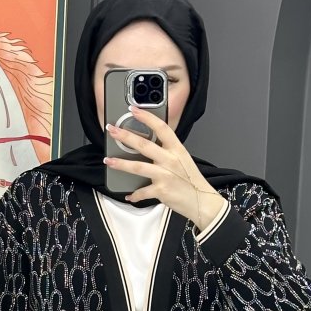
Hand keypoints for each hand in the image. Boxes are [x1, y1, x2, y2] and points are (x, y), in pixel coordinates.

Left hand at [104, 105, 224, 229]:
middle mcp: (170, 160)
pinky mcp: (161, 191)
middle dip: (125, 136)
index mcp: (176, 149)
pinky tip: (128, 194)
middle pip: (144, 144)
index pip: (161, 127)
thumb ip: (167, 151)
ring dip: (121, 163)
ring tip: (109, 160)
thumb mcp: (182, 159)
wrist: (201, 201)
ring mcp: (165, 175)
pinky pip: (143, 191)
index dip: (146, 117)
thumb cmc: (190, 180)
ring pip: (138, 167)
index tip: (134, 109)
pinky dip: (134, 194)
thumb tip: (148, 144)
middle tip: (112, 130)